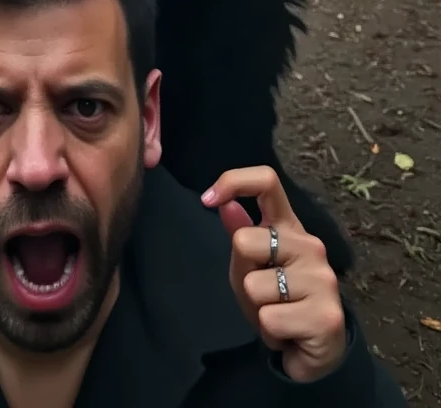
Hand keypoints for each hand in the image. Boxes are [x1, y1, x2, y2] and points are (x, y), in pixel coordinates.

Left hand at [202, 166, 346, 382]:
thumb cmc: (279, 303)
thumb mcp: (253, 268)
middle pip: (244, 241)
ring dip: (257, 309)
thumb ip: (241, 236)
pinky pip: (269, 319)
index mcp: (290, 228)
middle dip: (242, 273)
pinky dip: (269, 332)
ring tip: (278, 314)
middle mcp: (310, 245)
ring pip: (254, 286)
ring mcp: (322, 278)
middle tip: (262, 295)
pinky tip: (288, 333)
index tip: (207, 200)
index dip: (233, 181)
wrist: (314, 351)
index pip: (267, 182)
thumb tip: (224, 205)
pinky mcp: (325, 315)